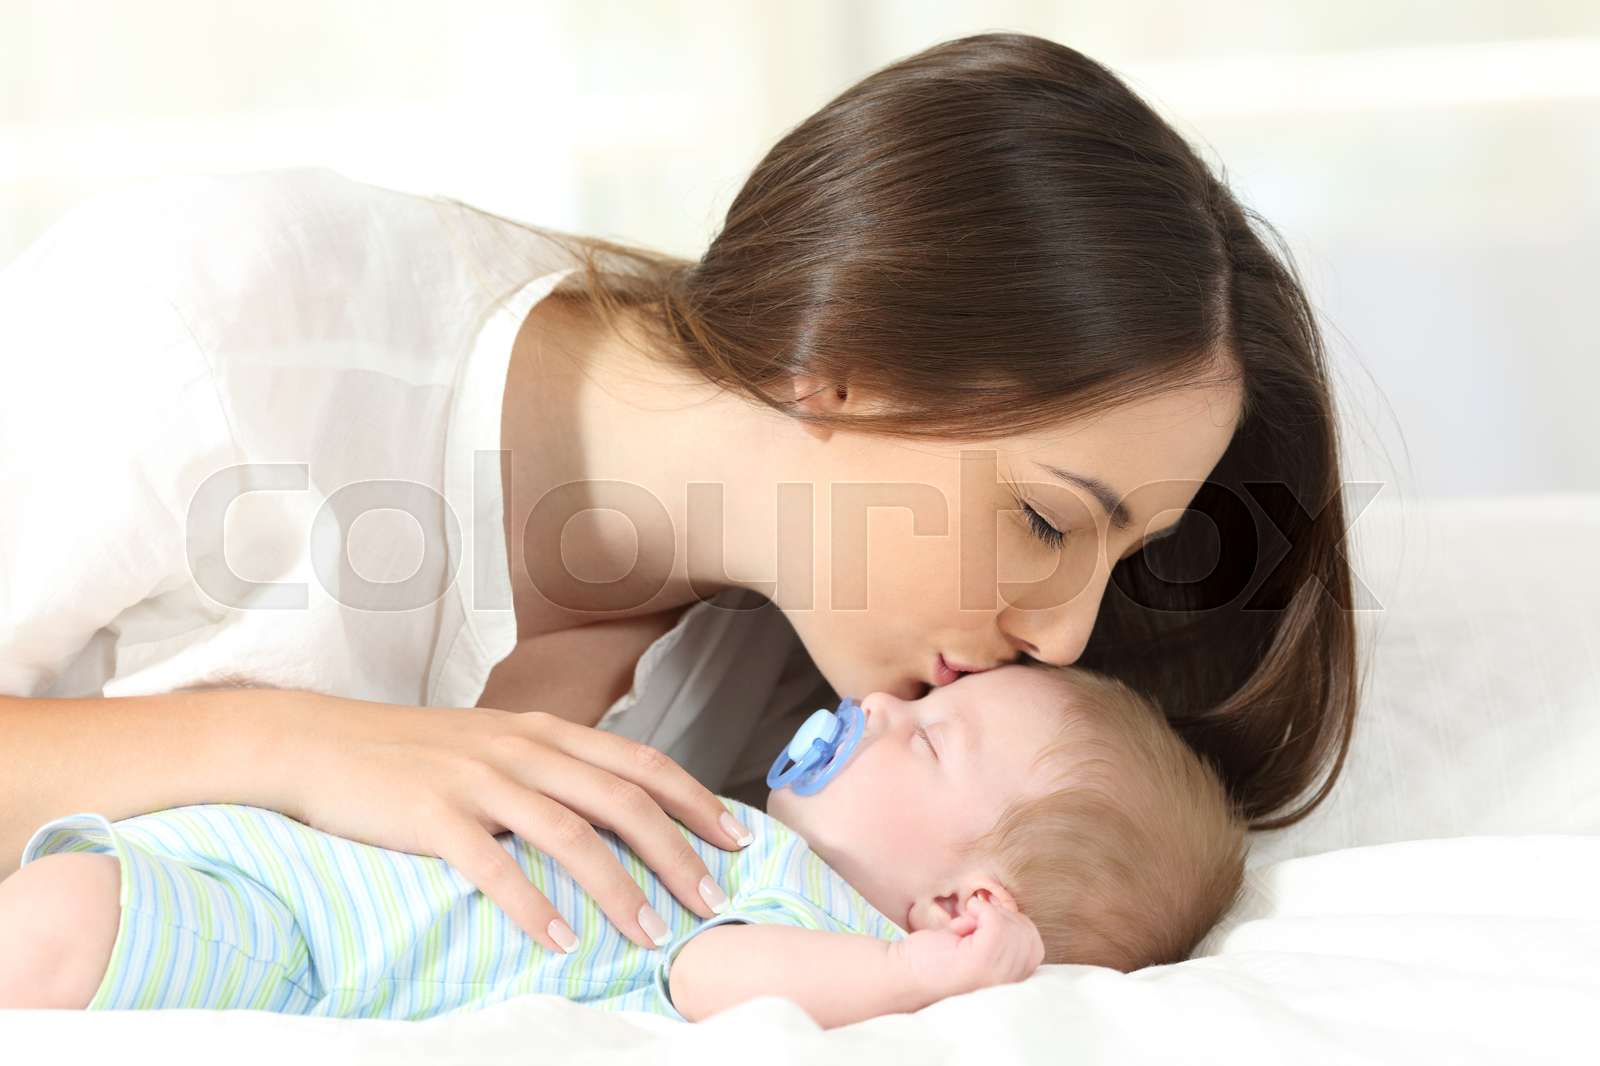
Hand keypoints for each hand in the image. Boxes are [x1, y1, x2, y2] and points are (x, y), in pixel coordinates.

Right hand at [278, 693, 751, 952]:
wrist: (316, 741)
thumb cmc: (411, 751)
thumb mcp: (494, 743)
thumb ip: (551, 767)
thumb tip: (612, 809)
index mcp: (544, 730)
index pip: (639, 763)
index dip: (694, 800)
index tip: (736, 839)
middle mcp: (522, 749)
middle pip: (622, 801)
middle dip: (677, 854)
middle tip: (713, 901)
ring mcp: (478, 780)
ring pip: (570, 835)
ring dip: (620, 890)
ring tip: (653, 935)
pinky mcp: (432, 816)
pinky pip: (494, 866)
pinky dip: (533, 907)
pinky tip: (560, 942)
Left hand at [896, 896, 1045, 1002]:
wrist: (904, 974)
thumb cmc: (936, 960)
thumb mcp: (976, 948)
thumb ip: (1002, 938)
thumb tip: (1011, 909)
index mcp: (1010, 985)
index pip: (1035, 947)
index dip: (1012, 927)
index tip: (983, 928)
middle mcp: (1008, 985)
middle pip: (1027, 934)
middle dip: (1001, 919)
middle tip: (971, 928)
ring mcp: (997, 976)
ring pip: (1014, 926)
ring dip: (987, 915)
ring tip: (964, 929)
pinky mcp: (981, 961)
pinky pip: (998, 921)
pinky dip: (980, 911)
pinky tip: (959, 924)